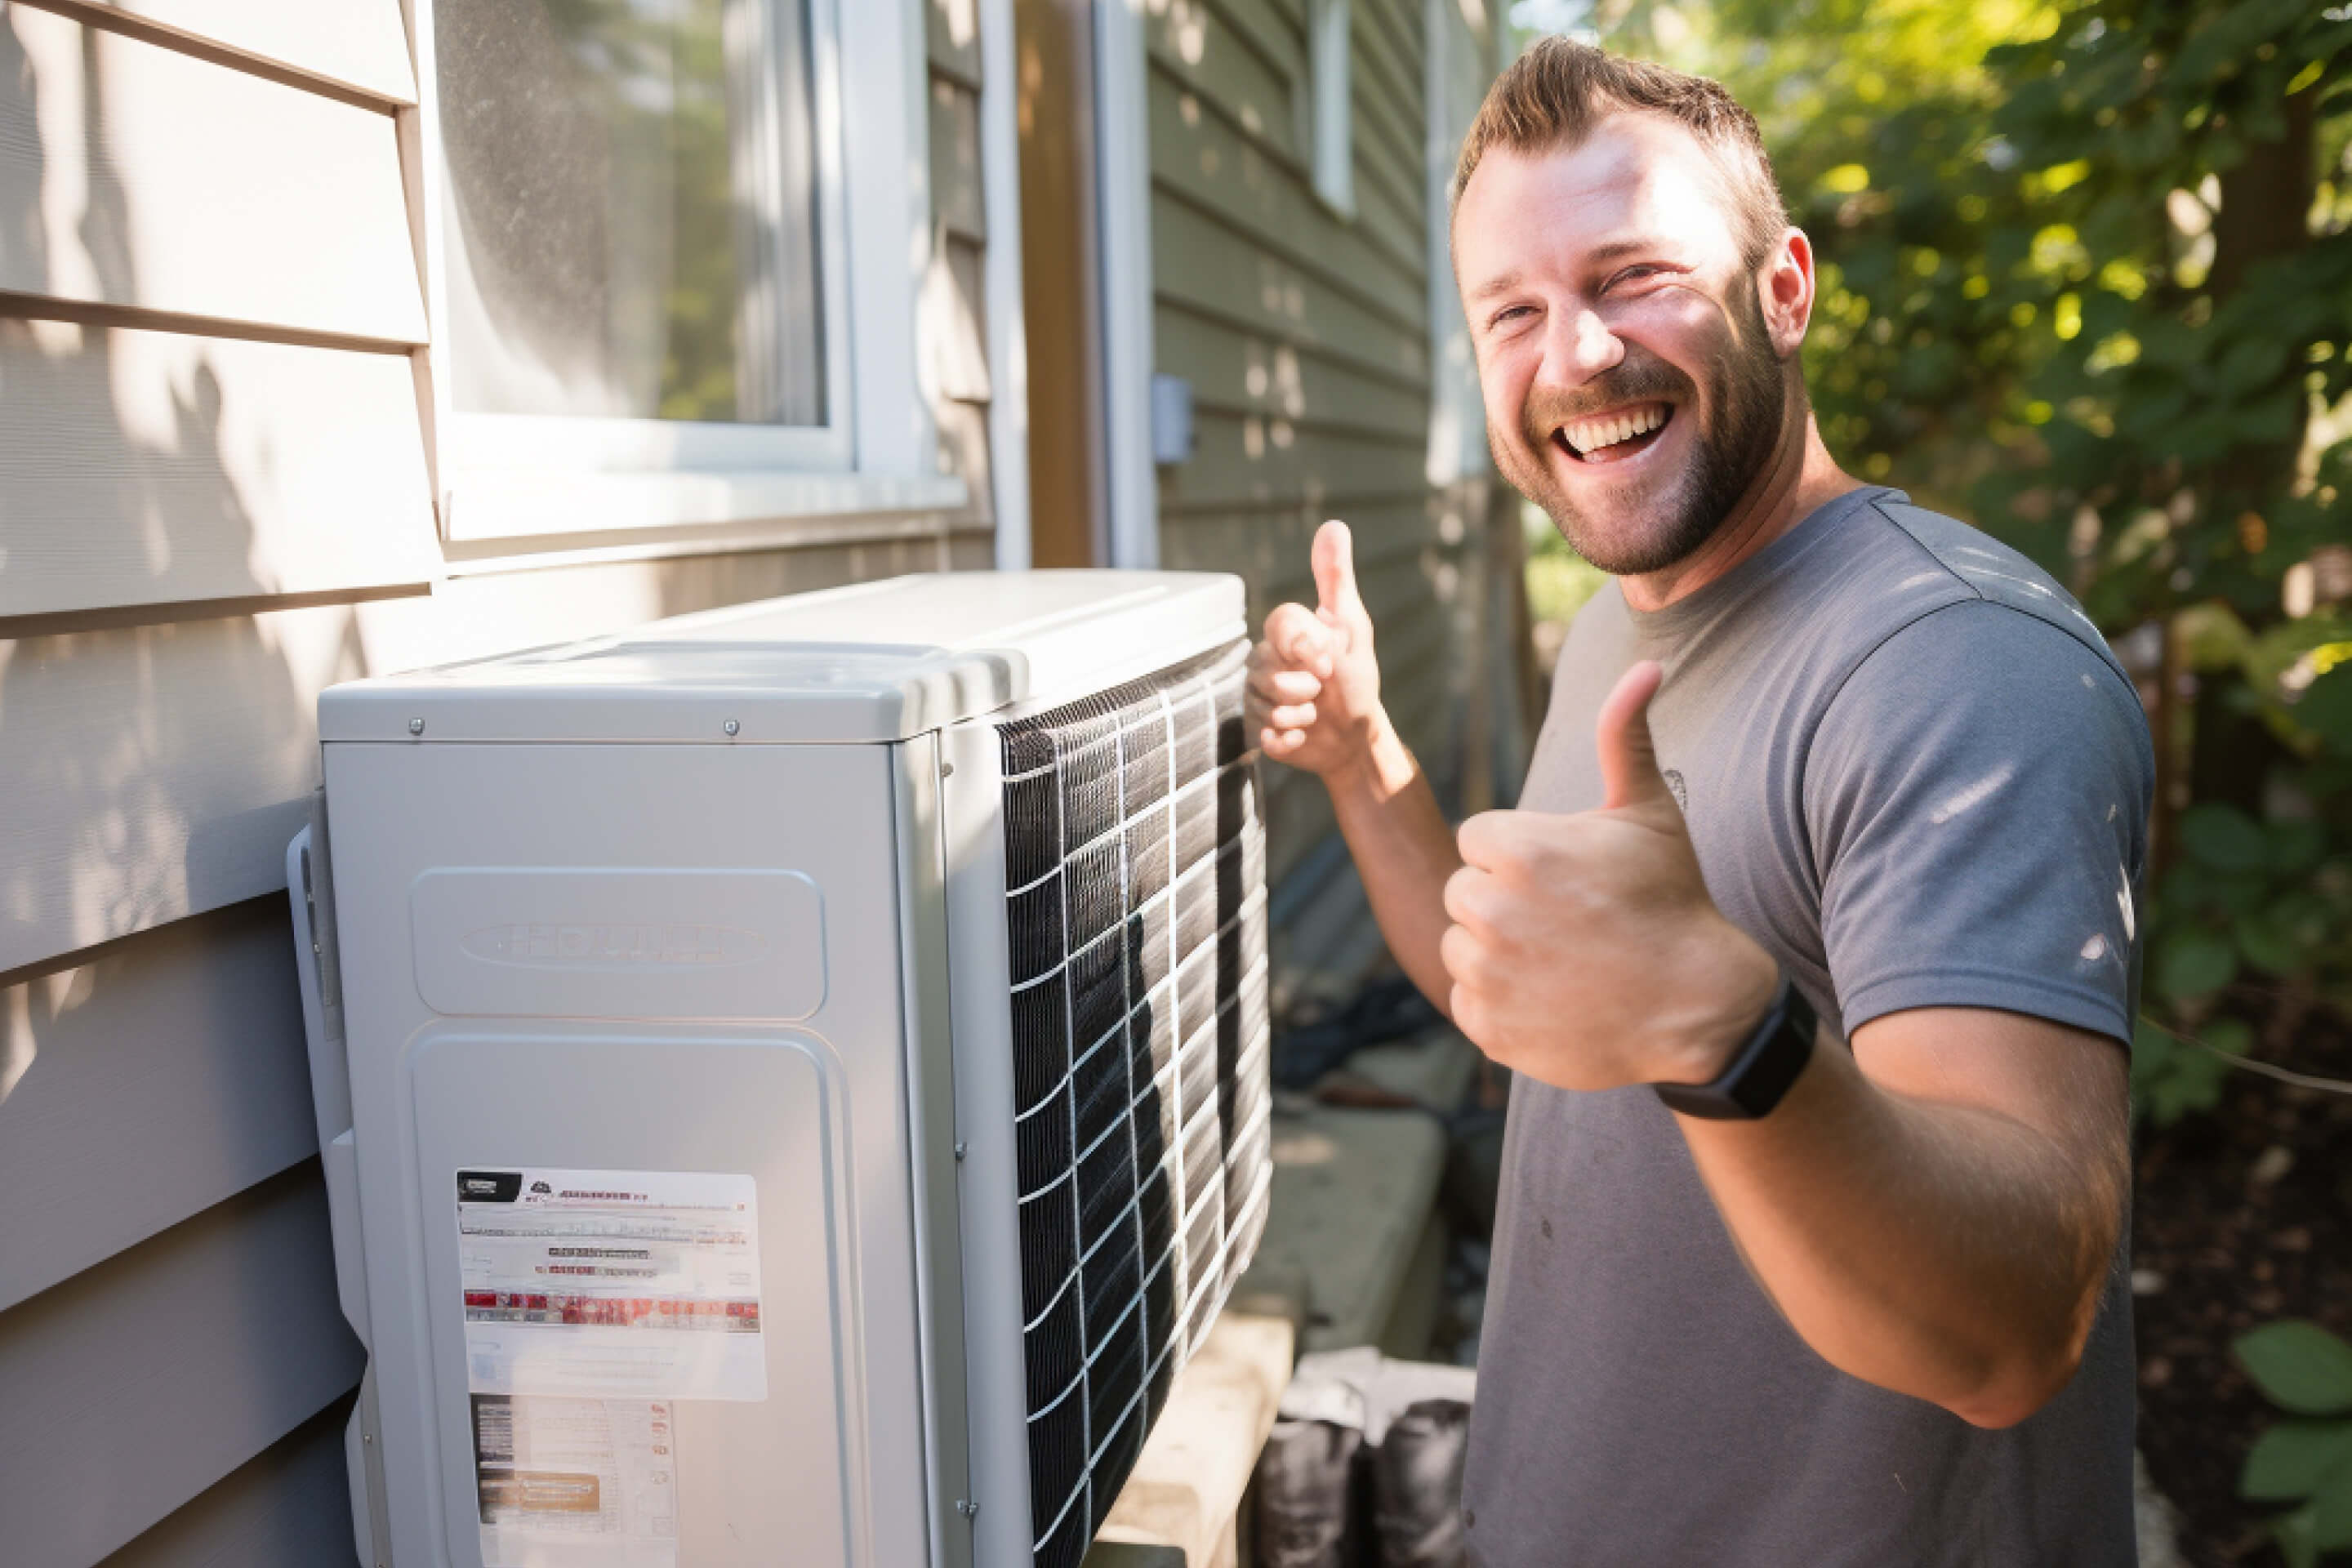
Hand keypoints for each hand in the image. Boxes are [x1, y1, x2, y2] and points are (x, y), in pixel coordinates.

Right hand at [1247, 520, 1385, 778]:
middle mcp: (1264, 659)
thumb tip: (1333, 524)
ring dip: (1300, 714)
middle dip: (1302, 687)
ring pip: (1263, 703)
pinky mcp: (1256, 727)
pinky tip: (1304, 734)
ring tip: (1314, 712)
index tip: (1328, 663)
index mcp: (1286, 632)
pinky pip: (1264, 733)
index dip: (1304, 645)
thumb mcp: (1352, 626)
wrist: (1354, 735)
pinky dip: (1291, 738)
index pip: (1279, 623)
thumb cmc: (1355, 676)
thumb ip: (1335, 579)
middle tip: (1322, 689)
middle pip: (1266, 670)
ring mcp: (1256, 694)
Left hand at [1438, 661, 1778, 1090]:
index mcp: (1521, 851)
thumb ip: (1625, 737)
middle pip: (1463, 892)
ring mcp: (1489, 975)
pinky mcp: (1486, 1028)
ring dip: (1497, 952)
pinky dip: (1499, 1004)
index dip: (1521, 856)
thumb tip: (1645, 665)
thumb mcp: (1650, 815)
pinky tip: (1552, 1000)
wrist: (1698, 1009)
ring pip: (1459, 946)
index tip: (1567, 878)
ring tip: (1561, 961)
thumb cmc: (1671, 902)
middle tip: (1566, 922)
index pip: (1478, 840)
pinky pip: (1466, 1000)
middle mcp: (1493, 911)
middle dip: (1504, 901)